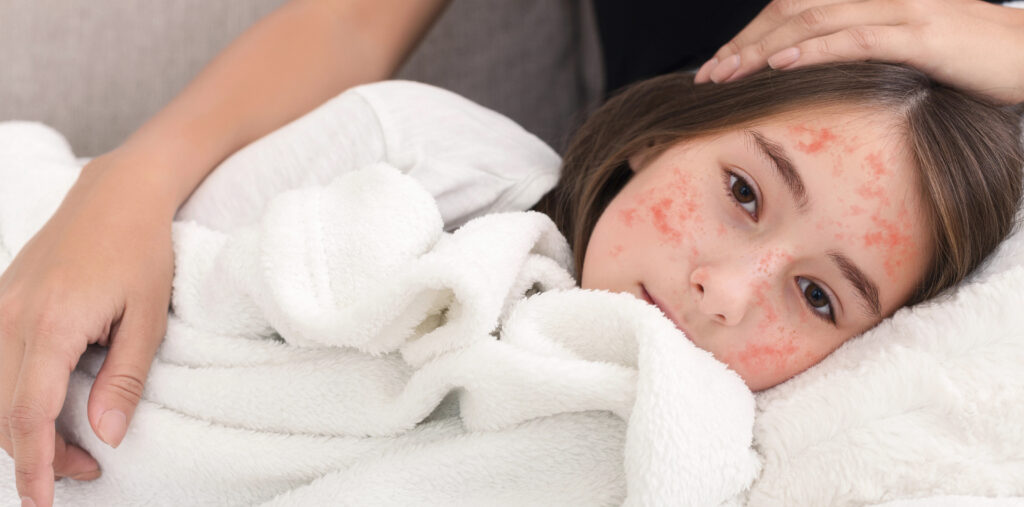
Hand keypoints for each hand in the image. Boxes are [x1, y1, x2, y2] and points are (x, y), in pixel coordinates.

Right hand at [0, 150, 176, 506]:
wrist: (116, 195)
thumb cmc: (141, 252)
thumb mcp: (148, 318)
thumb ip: (124, 380)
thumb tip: (106, 437)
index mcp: (51, 324)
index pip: (27, 414)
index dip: (35, 465)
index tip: (45, 501)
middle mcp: (10, 317)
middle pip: (2, 412)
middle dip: (37, 454)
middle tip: (85, 472)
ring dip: (23, 429)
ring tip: (74, 448)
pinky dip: (13, 398)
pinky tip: (48, 409)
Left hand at [693, 0, 1023, 104]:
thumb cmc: (969, 58)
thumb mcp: (904, 49)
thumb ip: (861, 49)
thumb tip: (813, 70)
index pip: (797, 7)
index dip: (754, 34)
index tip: (721, 64)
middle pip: (795, 10)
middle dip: (747, 42)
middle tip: (709, 74)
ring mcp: (902, 10)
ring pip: (816, 21)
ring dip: (765, 48)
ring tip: (728, 72)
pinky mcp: (923, 36)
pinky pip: (859, 39)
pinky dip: (815, 51)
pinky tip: (781, 65)